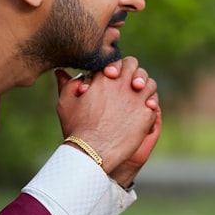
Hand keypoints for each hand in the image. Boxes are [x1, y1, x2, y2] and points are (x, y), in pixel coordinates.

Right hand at [55, 57, 160, 186]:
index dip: (113, 67)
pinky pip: (153, 102)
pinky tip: (143, 110)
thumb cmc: (77, 129)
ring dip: (144, 86)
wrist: (93, 153)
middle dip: (131, 70)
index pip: (113, 61)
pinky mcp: (146, 114)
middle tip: (127, 82)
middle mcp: (122, 85)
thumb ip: (67, 85)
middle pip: (133, 65)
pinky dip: (149, 104)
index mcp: (103, 78)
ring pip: (149, 82)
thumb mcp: (66, 104)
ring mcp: (136, 99)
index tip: (110, 76)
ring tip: (138, 94)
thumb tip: (61, 72)